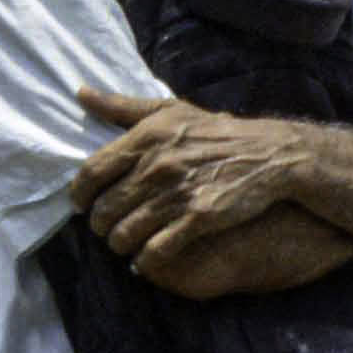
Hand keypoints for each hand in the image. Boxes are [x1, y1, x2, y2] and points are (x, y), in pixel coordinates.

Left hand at [76, 83, 306, 265]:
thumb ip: (122, 106)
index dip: (80, 194)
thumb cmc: (216, 132)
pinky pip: (157, 249)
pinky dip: (145, 259)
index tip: (81, 205)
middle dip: (99, 224)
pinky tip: (145, 259)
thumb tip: (81, 93)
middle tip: (102, 228)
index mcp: (146, 137)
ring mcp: (178, 194)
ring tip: (121, 244)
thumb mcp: (171, 110)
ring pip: (126, 231)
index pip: (92, 172)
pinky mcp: (200, 218)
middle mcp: (157, 166)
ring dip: (118, 243)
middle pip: (106, 207)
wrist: (272, 155)